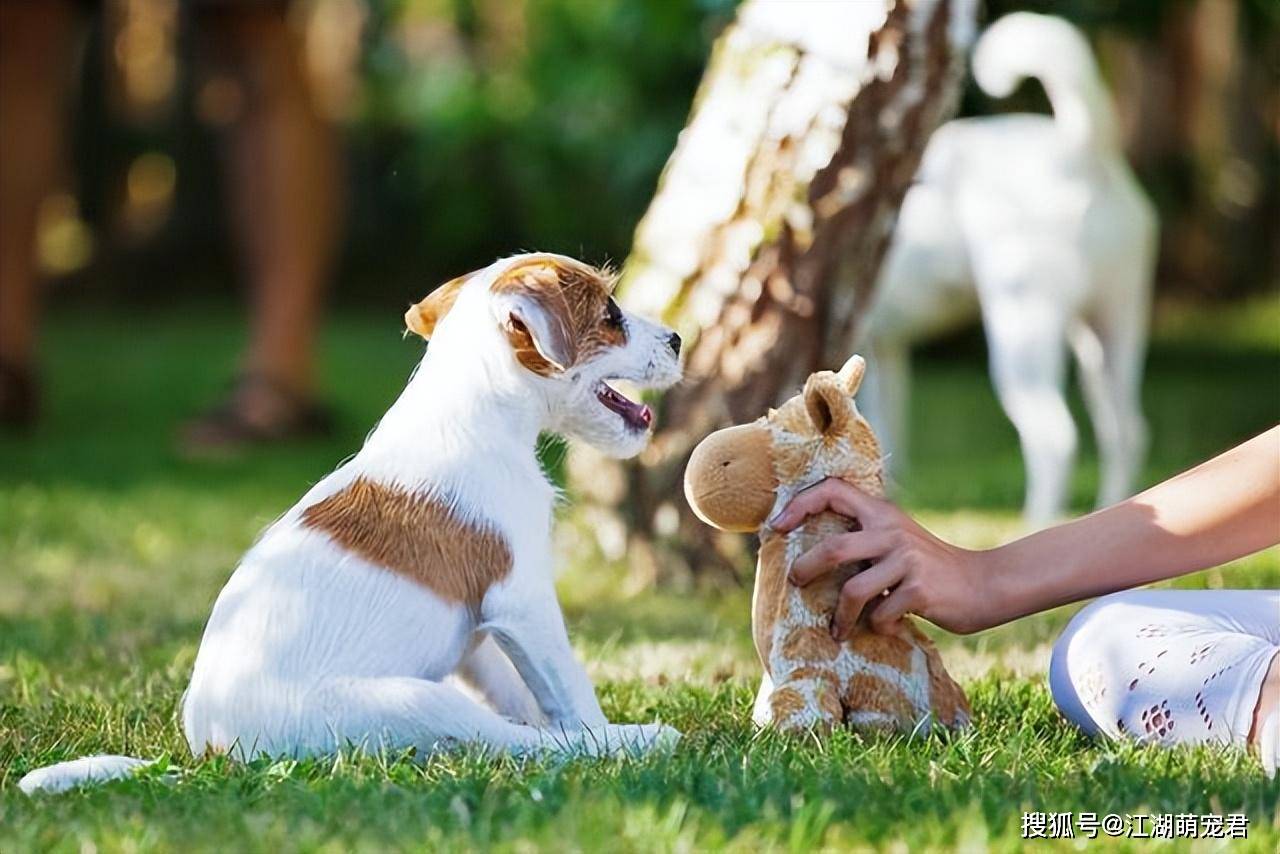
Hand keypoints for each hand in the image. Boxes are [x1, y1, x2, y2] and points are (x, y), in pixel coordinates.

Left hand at [769, 478, 997, 637]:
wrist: (983, 584)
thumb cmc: (929, 568)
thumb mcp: (897, 540)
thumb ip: (864, 539)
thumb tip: (810, 557)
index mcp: (882, 513)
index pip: (832, 490)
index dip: (799, 504)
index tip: (777, 526)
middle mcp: (892, 531)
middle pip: (833, 549)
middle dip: (806, 570)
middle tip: (795, 584)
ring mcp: (907, 560)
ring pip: (853, 590)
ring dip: (841, 616)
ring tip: (838, 630)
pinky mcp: (920, 590)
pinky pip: (881, 614)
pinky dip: (878, 626)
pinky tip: (886, 628)